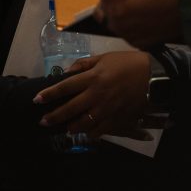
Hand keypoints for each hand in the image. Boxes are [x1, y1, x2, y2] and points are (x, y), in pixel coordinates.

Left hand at [34, 51, 150, 137]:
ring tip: (66, 127)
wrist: (153, 76)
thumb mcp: (106, 57)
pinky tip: (86, 131)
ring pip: (82, 123)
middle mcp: (96, 95)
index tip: (37, 100)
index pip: (65, 87)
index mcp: (93, 78)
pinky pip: (99, 131)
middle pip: (70, 109)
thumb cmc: (128, 63)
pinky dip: (90, 132)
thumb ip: (85, 64)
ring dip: (71, 126)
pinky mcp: (116, 119)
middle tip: (43, 121)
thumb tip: (67, 72)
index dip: (49, 94)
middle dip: (54, 117)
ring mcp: (106, 109)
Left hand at [92, 0, 184, 48]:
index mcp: (119, 10)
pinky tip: (146, 17)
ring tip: (142, 3)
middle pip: (107, 10)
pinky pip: (128, 32)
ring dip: (123, 12)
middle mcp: (121, 27)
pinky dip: (132, 24)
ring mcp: (131, 37)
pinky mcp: (142, 42)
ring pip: (117, 22)